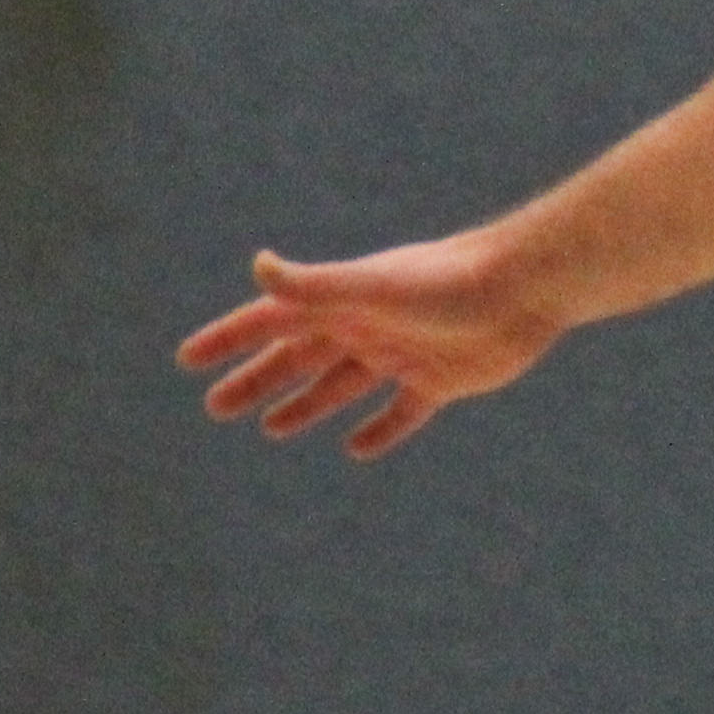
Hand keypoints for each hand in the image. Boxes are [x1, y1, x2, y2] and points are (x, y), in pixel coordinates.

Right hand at [178, 234, 559, 458]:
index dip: (229, 339)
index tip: (188, 359)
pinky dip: (380, 430)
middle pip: (298, 358)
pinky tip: (356, 449)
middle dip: (257, 380)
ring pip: (341, 385)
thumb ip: (316, 285)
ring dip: (306, 404)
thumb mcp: (373, 287)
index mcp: (342, 303)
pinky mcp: (442, 380)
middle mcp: (366, 326)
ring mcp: (403, 354)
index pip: (269, 321)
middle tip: (216, 407)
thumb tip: (259, 265)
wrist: (525, 289)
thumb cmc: (447, 282)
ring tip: (271, 428)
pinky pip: (403, 412)